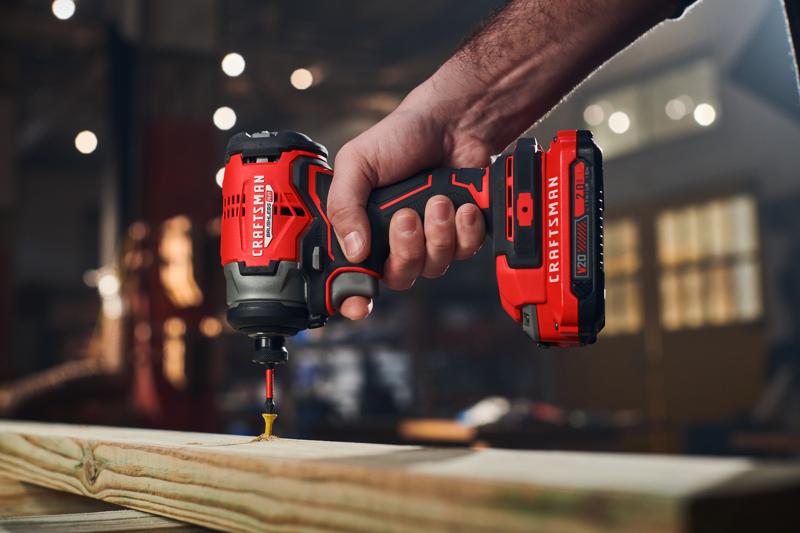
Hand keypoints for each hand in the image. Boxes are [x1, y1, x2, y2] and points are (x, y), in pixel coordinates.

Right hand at [328, 82, 490, 319]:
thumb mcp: (356, 163)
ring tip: (440, 200)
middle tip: (407, 216)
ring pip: (434, 266)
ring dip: (438, 234)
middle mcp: (395, 240)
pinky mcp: (462, 234)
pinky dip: (465, 229)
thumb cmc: (400, 138)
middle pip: (399, 277)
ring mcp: (430, 239)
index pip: (353, 276)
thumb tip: (353, 251)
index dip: (353, 297)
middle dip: (406, 249)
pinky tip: (462, 205)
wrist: (451, 122)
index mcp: (362, 228)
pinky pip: (464, 252)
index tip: (359, 305)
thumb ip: (343, 205)